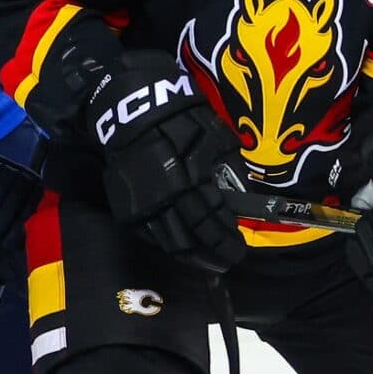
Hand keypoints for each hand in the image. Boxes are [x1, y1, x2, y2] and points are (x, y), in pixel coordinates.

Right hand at [88, 52, 245, 272]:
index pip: (213, 222)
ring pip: (169, 242)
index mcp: (191, 182)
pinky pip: (149, 235)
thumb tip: (245, 200)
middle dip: (212, 254)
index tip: (239, 250)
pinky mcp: (127, 207)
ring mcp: (143, 206)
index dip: (227, 241)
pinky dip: (167, 244)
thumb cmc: (184, 121)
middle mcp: (167, 199)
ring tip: (206, 262)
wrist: (136, 112)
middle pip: (192, 238)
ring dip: (191, 256)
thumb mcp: (218, 140)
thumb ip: (232, 172)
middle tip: (225, 261)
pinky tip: (180, 247)